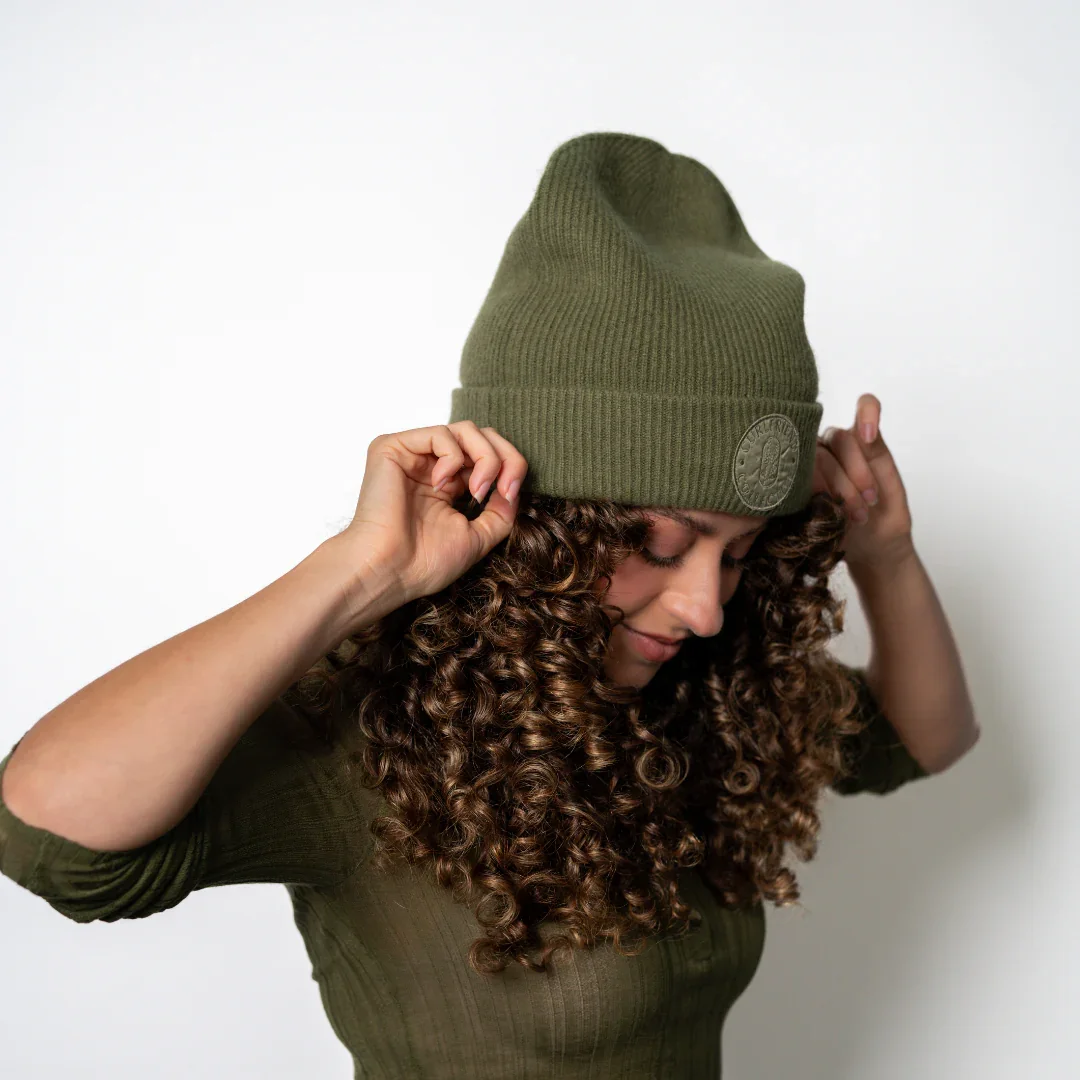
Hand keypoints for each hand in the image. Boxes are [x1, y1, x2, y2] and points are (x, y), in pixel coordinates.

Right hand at [341, 421, 528, 605]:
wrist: (389, 571)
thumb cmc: (424, 562)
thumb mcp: (478, 536)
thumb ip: (500, 512)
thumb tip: (512, 489)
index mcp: (448, 484)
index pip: (488, 455)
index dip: (511, 467)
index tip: (511, 495)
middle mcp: (430, 465)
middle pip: (482, 435)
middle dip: (505, 458)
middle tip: (504, 489)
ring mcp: (412, 454)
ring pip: (467, 429)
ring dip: (484, 458)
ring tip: (476, 490)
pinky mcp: (393, 447)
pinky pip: (440, 434)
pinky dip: (453, 457)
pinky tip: (441, 485)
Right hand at [814, 393, 915, 572]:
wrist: (873, 552)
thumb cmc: (884, 518)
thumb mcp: (890, 488)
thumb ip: (876, 456)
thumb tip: (860, 431)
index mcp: (863, 440)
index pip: (865, 406)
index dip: (867, 412)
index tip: (870, 437)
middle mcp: (834, 445)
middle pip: (838, 439)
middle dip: (856, 472)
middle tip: (869, 503)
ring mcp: (811, 463)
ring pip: (817, 459)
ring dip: (839, 488)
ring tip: (856, 515)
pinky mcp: (795, 485)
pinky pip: (799, 479)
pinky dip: (817, 495)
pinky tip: (829, 511)